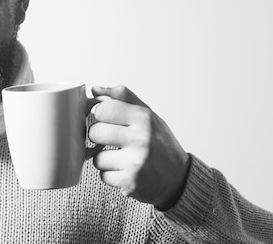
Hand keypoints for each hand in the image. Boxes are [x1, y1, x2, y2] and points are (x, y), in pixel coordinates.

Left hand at [88, 85, 190, 209]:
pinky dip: (110, 175)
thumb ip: (122, 98)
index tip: (104, 119)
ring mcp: (135, 162)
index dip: (99, 114)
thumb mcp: (147, 114)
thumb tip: (95, 89)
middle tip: (110, 139)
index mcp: (143, 118)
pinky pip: (103, 176)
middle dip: (98, 137)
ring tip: (120, 157)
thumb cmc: (159, 143)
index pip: (103, 108)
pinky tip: (124, 170)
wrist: (178, 177)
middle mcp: (140, 139)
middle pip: (95, 132)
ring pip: (97, 158)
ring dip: (104, 159)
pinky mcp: (130, 182)